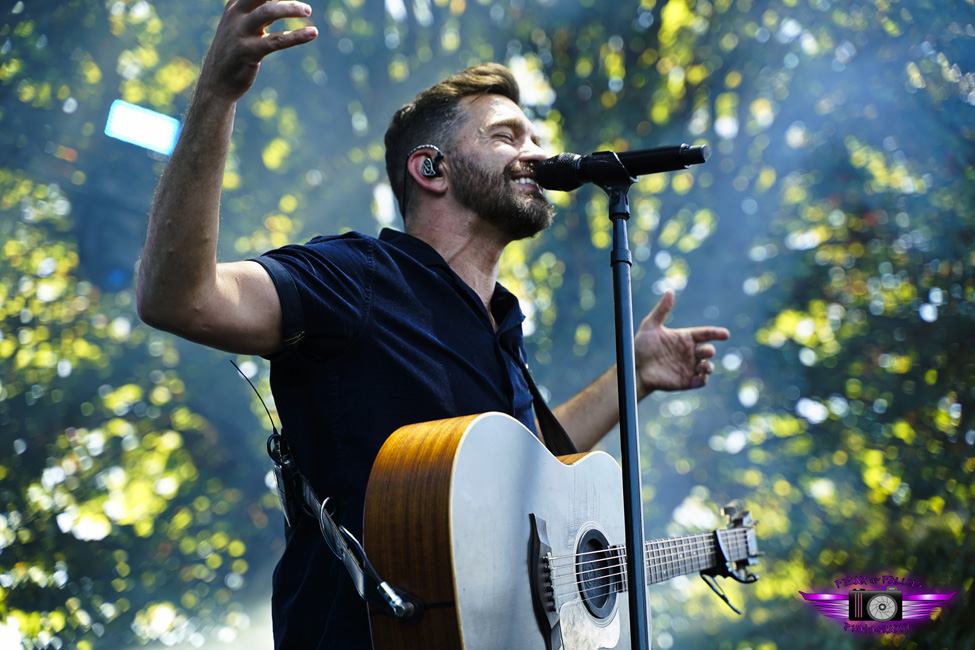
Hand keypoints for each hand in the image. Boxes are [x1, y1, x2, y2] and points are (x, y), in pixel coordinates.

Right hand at [199, 0, 317, 100]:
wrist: (216, 81)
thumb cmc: (235, 50)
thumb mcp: (243, 26)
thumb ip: (261, 13)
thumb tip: (284, 4)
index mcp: (235, 6)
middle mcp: (236, 15)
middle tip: (302, 2)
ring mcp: (241, 33)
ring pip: (267, 12)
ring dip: (290, 8)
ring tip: (308, 10)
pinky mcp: (249, 52)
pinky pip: (276, 41)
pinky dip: (297, 36)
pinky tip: (312, 33)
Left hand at [634, 289, 729, 394]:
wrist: (635, 368)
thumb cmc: (641, 346)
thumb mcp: (650, 326)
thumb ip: (662, 310)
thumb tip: (670, 290)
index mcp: (685, 338)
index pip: (705, 334)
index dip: (716, 333)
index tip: (725, 334)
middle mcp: (689, 352)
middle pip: (707, 350)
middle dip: (710, 351)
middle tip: (707, 351)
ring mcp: (689, 367)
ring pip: (707, 366)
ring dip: (709, 366)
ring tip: (704, 366)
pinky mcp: (686, 381)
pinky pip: (701, 381)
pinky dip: (704, 379)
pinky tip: (700, 376)